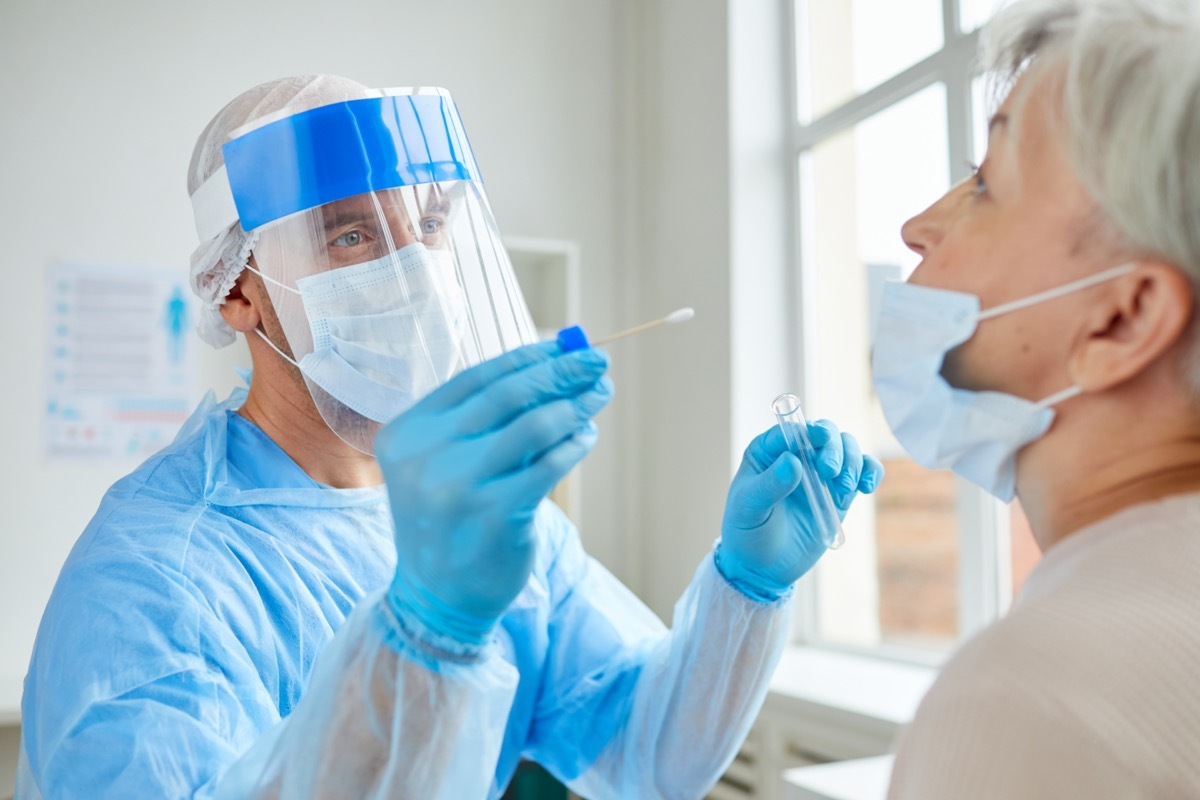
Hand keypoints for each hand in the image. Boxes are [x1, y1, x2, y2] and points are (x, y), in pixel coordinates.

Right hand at [376, 341, 612, 646]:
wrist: (437, 599)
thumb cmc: (451, 519)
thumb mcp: (445, 463)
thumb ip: (485, 418)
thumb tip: (555, 362)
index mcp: (407, 433)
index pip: (476, 378)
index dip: (527, 357)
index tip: (565, 345)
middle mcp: (427, 456)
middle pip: (508, 394)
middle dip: (561, 371)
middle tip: (598, 361)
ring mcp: (459, 486)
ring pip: (535, 425)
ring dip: (576, 404)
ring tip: (598, 394)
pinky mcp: (495, 515)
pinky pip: (550, 465)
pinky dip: (575, 444)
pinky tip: (586, 435)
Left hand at [716, 421, 883, 600]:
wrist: (762, 568)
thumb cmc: (746, 533)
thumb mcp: (749, 508)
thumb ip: (769, 485)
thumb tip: (793, 461)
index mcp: (767, 451)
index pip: (792, 429)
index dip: (809, 431)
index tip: (821, 440)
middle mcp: (796, 455)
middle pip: (826, 433)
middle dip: (834, 448)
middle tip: (829, 473)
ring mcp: (820, 473)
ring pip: (847, 448)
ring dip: (852, 462)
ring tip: (845, 489)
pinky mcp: (839, 493)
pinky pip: (862, 471)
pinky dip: (871, 472)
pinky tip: (866, 486)